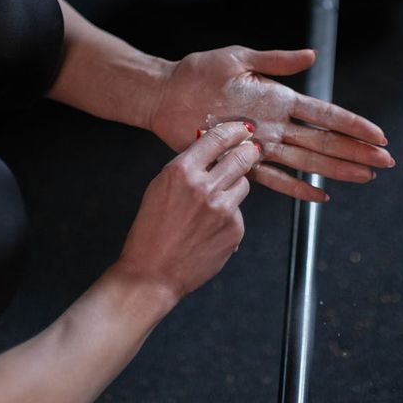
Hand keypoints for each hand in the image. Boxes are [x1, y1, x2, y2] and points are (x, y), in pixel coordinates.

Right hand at [118, 121, 259, 299]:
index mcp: (181, 171)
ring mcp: (223, 209)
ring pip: (243, 185)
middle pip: (240, 157)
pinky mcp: (235, 229)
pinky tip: (211, 229)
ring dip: (235, 187)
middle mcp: (204, 187)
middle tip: (251, 150)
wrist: (153, 273)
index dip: (233, 131)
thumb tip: (212, 151)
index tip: (242, 129)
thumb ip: (187, 167)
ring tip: (216, 202)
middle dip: (248, 151)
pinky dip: (230, 217)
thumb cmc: (151, 230)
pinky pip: (240, 213)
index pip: (216, 138)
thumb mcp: (160, 187)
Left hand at [150, 46, 394, 201]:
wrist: (167, 93)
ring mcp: (261, 144)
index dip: (352, 124)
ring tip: (365, 177)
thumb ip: (276, 60)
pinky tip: (320, 197)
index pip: (325, 114)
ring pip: (306, 161)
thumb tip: (313, 56)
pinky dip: (296, 189)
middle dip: (355, 151)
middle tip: (386, 161)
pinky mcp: (241, 159)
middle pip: (324, 141)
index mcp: (279, 98)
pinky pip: (273, 179)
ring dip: (336, 169)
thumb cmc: (199, 71)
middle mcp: (276, 124)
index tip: (379, 134)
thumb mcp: (239, 58)